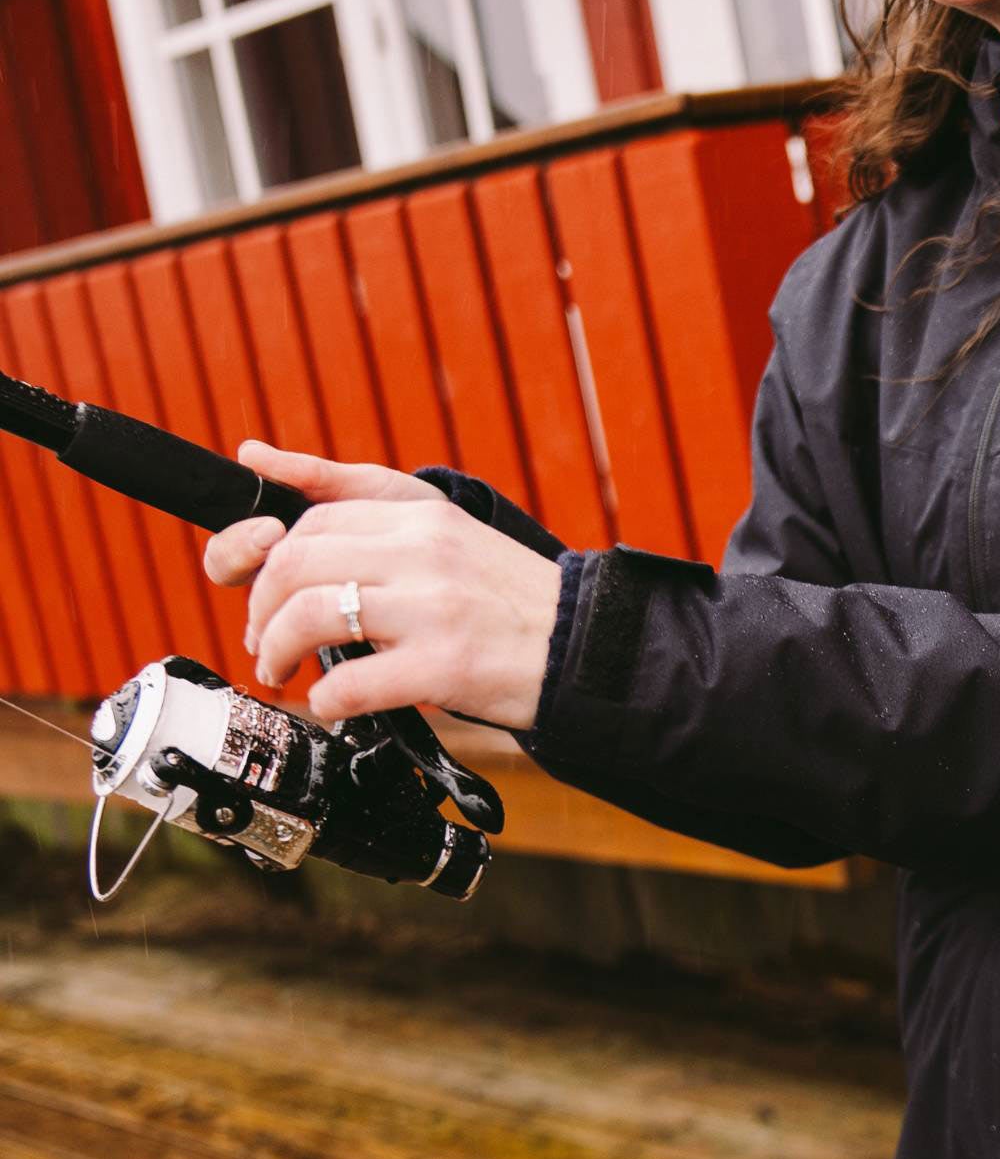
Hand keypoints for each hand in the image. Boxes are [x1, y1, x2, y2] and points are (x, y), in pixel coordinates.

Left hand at [204, 439, 562, 730]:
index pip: (310, 517)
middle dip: (259, 610)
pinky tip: (333, 703)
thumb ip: (353, 493)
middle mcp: (424, 551)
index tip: (262, 593)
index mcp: (420, 516)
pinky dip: (325, 699)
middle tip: (265, 642)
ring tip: (282, 670)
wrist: (584, 648)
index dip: (264, 558)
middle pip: (295, 561)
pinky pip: (350, 683)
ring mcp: (434, 607)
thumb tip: (256, 454)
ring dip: (276, 650)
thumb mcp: (440, 529)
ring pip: (310, 613)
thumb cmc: (506, 597)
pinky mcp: (445, 665)